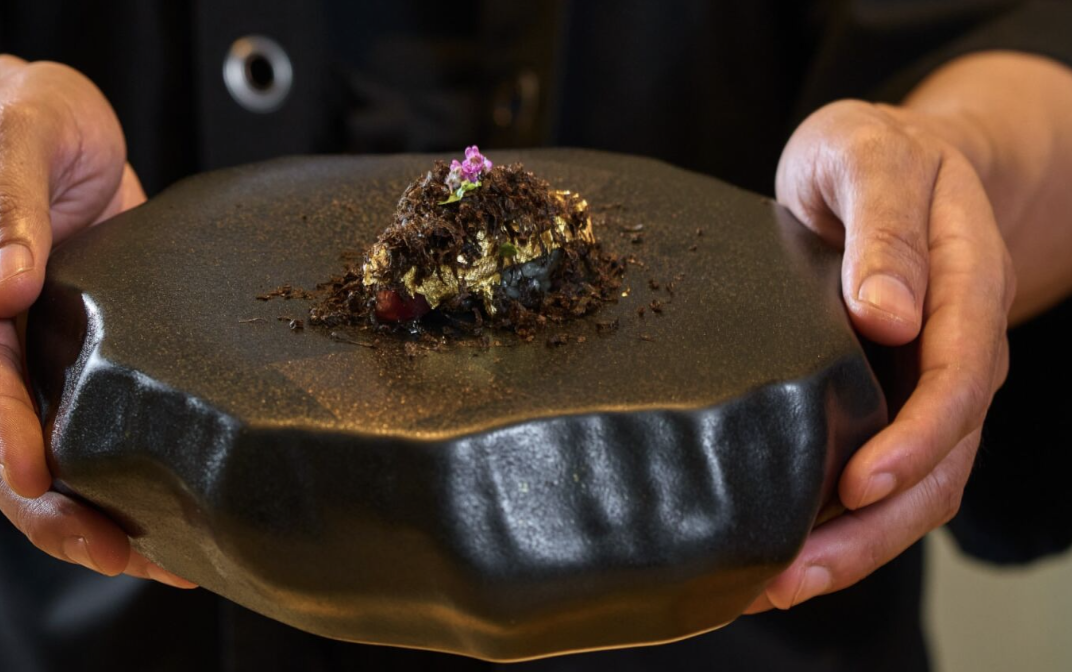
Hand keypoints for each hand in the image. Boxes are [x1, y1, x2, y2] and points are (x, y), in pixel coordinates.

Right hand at [0, 55, 192, 587]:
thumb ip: (3, 201)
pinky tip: (167, 517)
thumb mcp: (21, 137)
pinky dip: (127, 475)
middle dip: (54, 509)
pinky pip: (100, 427)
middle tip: (114, 552)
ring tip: (157, 560)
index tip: (36, 477)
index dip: (2, 434)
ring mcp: (44, 359)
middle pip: (8, 445)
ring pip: (54, 453)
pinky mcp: (94, 360)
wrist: (64, 123)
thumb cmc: (30, 119)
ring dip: (94, 514)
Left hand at [746, 98, 1014, 611]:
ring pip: (920, 483)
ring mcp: (929, 380)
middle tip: (797, 572)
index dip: (920, 435)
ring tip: (780, 584)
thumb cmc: (870, 156)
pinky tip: (789, 550)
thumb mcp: (868, 159)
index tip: (861, 481)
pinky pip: (886, 472)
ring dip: (857, 543)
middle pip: (945, 454)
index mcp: (966, 282)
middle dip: (877, 523)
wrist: (887, 165)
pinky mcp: (893, 399)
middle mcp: (959, 344)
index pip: (962, 372)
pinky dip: (844, 520)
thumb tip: (888, 313)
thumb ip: (883, 227)